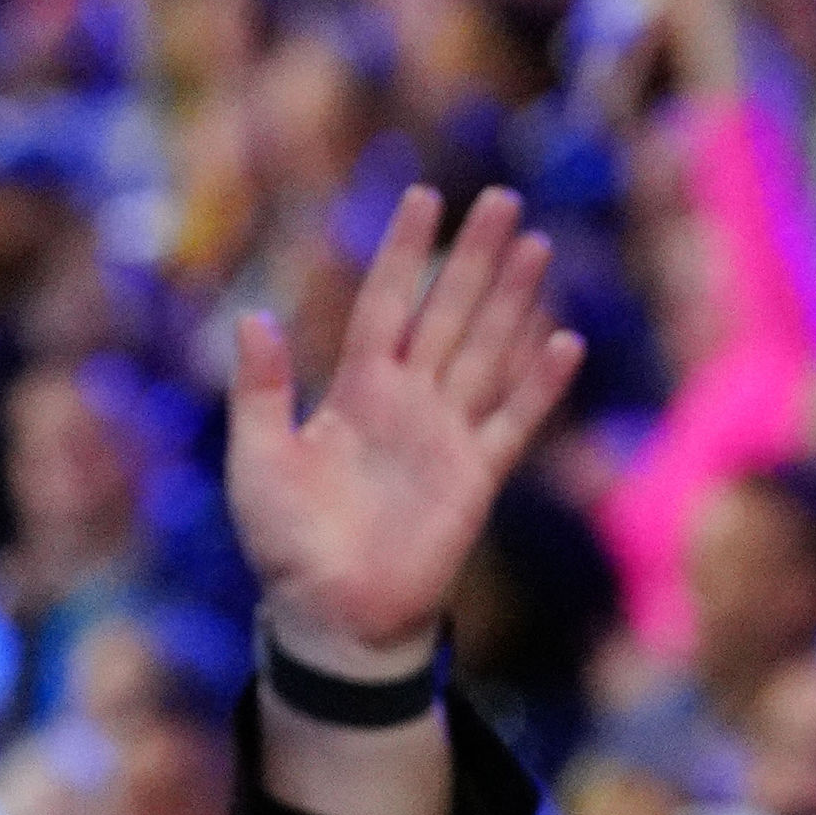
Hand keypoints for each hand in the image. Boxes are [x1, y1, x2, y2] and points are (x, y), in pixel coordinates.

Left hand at [227, 185, 580, 665]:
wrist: (332, 617)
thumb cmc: (287, 544)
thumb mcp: (258, 460)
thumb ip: (262, 391)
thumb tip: (252, 318)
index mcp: (355, 389)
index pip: (386, 303)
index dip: (405, 252)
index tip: (424, 196)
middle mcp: (408, 402)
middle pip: (448, 313)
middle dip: (476, 258)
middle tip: (503, 200)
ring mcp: (446, 437)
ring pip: (486, 351)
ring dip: (513, 302)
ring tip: (538, 246)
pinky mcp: (475, 479)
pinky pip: (512, 423)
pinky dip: (539, 386)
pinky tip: (563, 342)